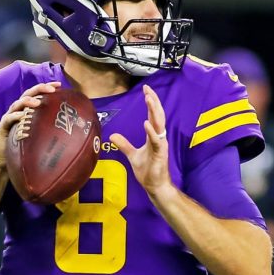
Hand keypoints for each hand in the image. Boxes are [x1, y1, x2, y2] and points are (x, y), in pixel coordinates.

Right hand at [0, 81, 61, 173]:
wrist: (4, 162)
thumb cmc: (23, 150)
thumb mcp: (38, 137)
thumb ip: (48, 130)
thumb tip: (69, 130)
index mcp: (26, 111)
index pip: (36, 94)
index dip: (46, 87)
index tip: (59, 85)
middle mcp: (17, 111)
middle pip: (27, 94)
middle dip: (39, 89)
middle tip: (52, 89)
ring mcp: (8, 118)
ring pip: (17, 104)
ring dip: (28, 101)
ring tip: (38, 102)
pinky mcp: (2, 127)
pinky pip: (8, 119)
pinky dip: (15, 116)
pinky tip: (22, 116)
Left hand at [109, 84, 172, 200]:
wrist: (155, 186)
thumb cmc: (148, 171)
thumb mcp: (132, 155)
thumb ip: (124, 144)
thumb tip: (112, 135)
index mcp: (153, 136)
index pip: (153, 115)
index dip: (150, 102)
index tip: (146, 90)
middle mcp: (159, 137)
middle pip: (158, 115)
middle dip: (153, 101)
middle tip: (148, 88)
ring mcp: (160, 145)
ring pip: (159, 124)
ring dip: (154, 111)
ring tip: (149, 99)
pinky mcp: (160, 154)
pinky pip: (156, 141)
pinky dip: (151, 131)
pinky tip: (146, 123)